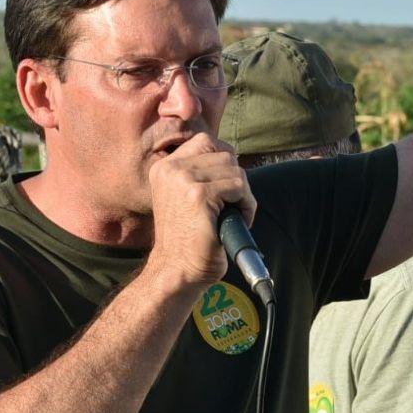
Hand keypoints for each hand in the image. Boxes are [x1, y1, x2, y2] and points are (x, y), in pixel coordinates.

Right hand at [147, 133, 255, 289]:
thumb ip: (201, 173)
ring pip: (235, 169)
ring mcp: (183, 179)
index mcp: (165, 166)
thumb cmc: (188, 239)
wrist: (177, 271)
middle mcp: (171, 168)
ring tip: (234, 216)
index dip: (225, 161)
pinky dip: (247, 205)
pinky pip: (239, 187)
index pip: (206, 141)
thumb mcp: (185, 196)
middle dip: (236, 179)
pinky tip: (237, 221)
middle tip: (232, 206)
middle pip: (225, 153)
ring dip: (243, 195)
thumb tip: (232, 157)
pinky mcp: (199, 194)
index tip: (227, 188)